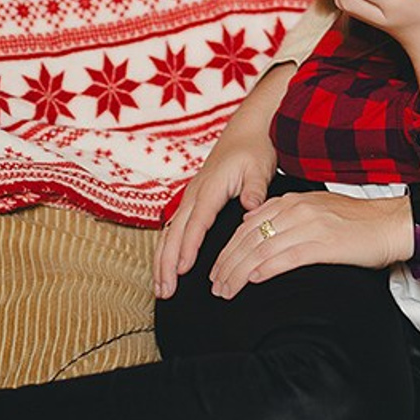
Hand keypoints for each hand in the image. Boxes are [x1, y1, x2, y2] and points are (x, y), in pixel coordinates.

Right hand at [153, 64, 290, 298]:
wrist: (249, 128)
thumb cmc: (255, 148)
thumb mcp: (259, 166)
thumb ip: (254, 189)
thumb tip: (250, 207)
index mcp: (211, 187)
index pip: (196, 222)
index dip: (188, 247)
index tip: (182, 270)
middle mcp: (195, 193)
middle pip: (175, 232)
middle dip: (167, 262)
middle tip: (165, 291)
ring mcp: (191, 195)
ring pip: (170, 232)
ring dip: (162, 260)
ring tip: (160, 288)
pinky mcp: (194, 198)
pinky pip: (175, 227)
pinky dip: (168, 248)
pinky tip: (167, 266)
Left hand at [208, 190, 412, 298]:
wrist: (390, 223)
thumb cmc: (357, 221)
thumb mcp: (316, 208)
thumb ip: (285, 214)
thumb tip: (254, 225)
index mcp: (294, 200)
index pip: (248, 225)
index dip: (228, 248)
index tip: (217, 268)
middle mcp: (298, 210)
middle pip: (249, 238)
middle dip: (227, 264)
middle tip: (215, 285)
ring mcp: (310, 226)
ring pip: (262, 250)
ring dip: (239, 273)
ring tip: (227, 290)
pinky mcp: (323, 244)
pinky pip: (286, 258)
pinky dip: (265, 270)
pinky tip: (253, 281)